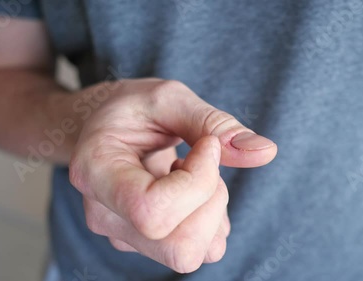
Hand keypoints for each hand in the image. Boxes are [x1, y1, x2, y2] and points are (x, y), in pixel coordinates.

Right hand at [69, 79, 276, 272]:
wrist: (109, 128)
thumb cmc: (134, 108)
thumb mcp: (170, 98)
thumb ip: (215, 123)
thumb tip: (267, 152)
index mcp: (96, 173)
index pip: (153, 212)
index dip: (198, 181)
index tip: (207, 144)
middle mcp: (104, 216)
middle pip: (178, 247)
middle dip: (212, 202)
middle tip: (204, 161)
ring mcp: (124, 235)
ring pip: (191, 254)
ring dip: (213, 211)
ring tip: (193, 173)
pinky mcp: (146, 242)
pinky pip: (197, 251)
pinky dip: (212, 222)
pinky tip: (194, 191)